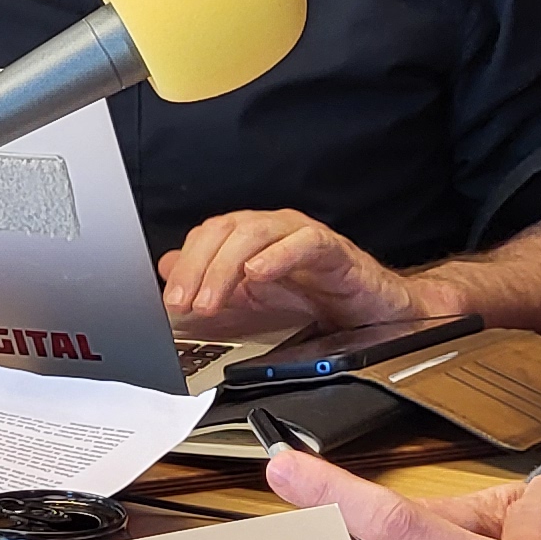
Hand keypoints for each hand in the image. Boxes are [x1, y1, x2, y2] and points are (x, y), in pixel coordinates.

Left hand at [160, 207, 418, 335]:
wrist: (373, 311)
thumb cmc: (318, 298)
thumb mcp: (253, 299)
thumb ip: (212, 284)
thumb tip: (167, 269)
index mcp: (251, 238)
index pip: (207, 237)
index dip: (185, 267)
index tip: (170, 302)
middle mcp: (273, 229)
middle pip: (225, 230)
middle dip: (198, 268)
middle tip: (184, 304)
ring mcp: (302, 235)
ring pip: (255, 233)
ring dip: (226, 267)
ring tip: (212, 299)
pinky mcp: (333, 249)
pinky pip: (304, 243)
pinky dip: (278, 256)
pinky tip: (258, 273)